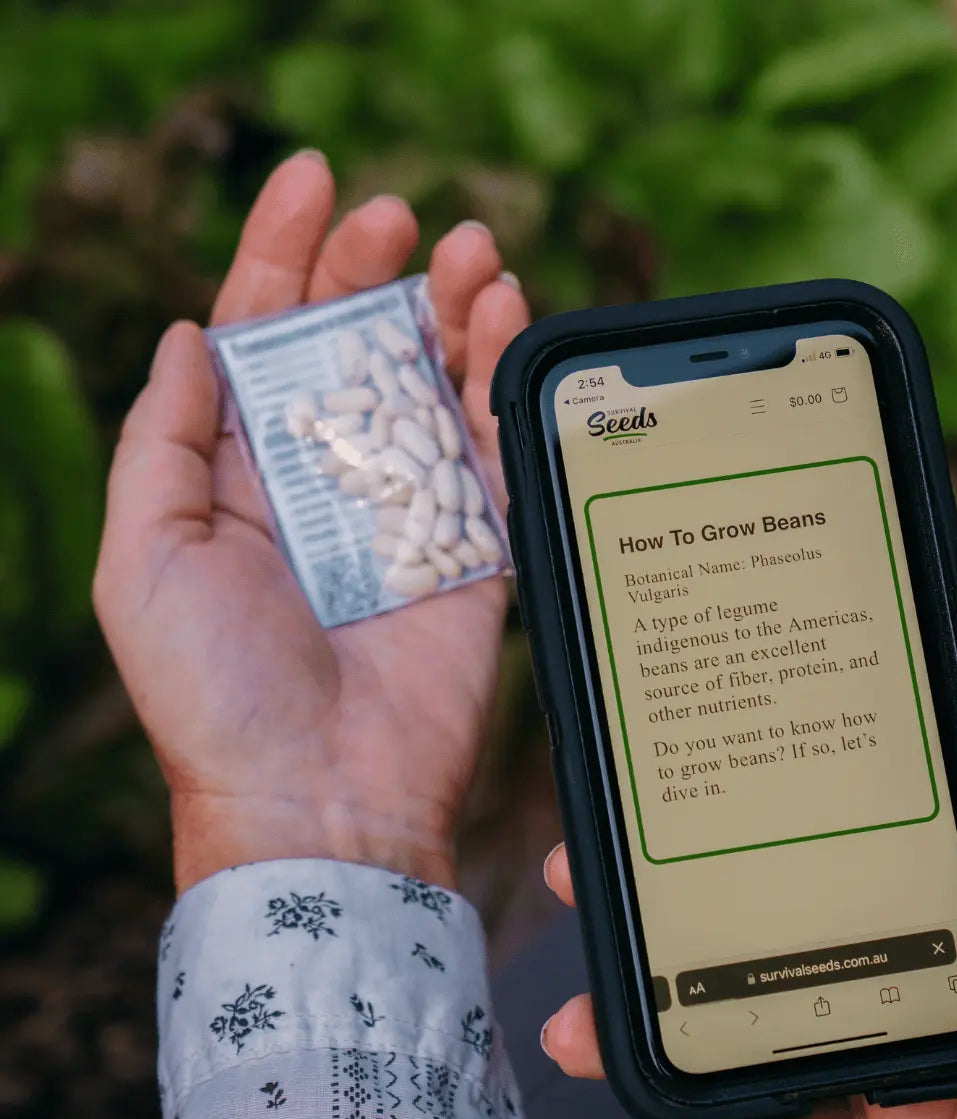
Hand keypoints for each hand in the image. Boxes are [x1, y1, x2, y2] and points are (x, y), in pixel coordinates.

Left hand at [94, 150, 528, 892]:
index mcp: (242, 472)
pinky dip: (500, 377)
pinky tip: (507, 317)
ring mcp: (404, 507)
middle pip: (352, 344)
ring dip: (451, 306)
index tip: (311, 179)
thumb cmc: (215, 692)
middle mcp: (324, 478)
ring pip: (431, 380)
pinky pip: (491, 442)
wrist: (321, 798)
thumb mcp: (146, 558)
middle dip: (370, 269)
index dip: (281, 254)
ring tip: (471, 249)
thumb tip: (188, 332)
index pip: (260, 337)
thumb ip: (165, 441)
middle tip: (398, 215)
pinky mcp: (473, 541)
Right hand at [541, 510, 956, 1118]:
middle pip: (749, 921)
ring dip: (670, 1036)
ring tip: (590, 1029)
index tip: (634, 782)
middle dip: (655, 918)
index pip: (789, 814)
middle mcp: (897, 931)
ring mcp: (897, 1026)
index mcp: (923, 846)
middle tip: (584, 896)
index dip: (706, 803)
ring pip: (754, 1030)